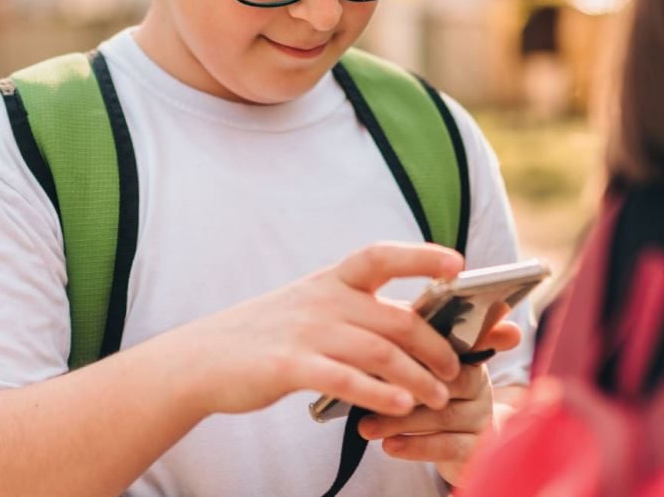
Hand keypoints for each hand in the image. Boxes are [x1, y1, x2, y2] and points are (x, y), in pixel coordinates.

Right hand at [178, 242, 464, 418]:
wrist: (205, 358)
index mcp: (332, 280)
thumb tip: (416, 326)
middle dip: (435, 344)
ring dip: (417, 378)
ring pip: (378, 352)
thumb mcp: (313, 308)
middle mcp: (323, 300)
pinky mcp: (290, 367)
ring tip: (438, 397)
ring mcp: (306, 332)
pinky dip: (378, 393)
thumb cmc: (271, 334)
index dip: (421, 255)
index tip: (458, 263)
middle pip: (394, 317)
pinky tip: (400, 407)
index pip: (381, 256)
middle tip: (457, 367)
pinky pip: (345, 379)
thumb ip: (359, 312)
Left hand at [356, 319, 520, 485]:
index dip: (410, 357)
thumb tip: (369, 343)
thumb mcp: (417, 375)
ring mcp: (482, 417)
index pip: (440, 350)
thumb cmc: (427, 402)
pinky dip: (416, 446)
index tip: (377, 360)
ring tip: (366, 427)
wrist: (457, 445)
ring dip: (400, 421)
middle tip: (367, 393)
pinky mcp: (479, 448)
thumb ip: (402, 356)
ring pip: (442, 415)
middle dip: (402, 389)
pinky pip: (449, 446)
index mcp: (464, 357)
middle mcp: (479, 385)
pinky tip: (389, 446)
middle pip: (443, 381)